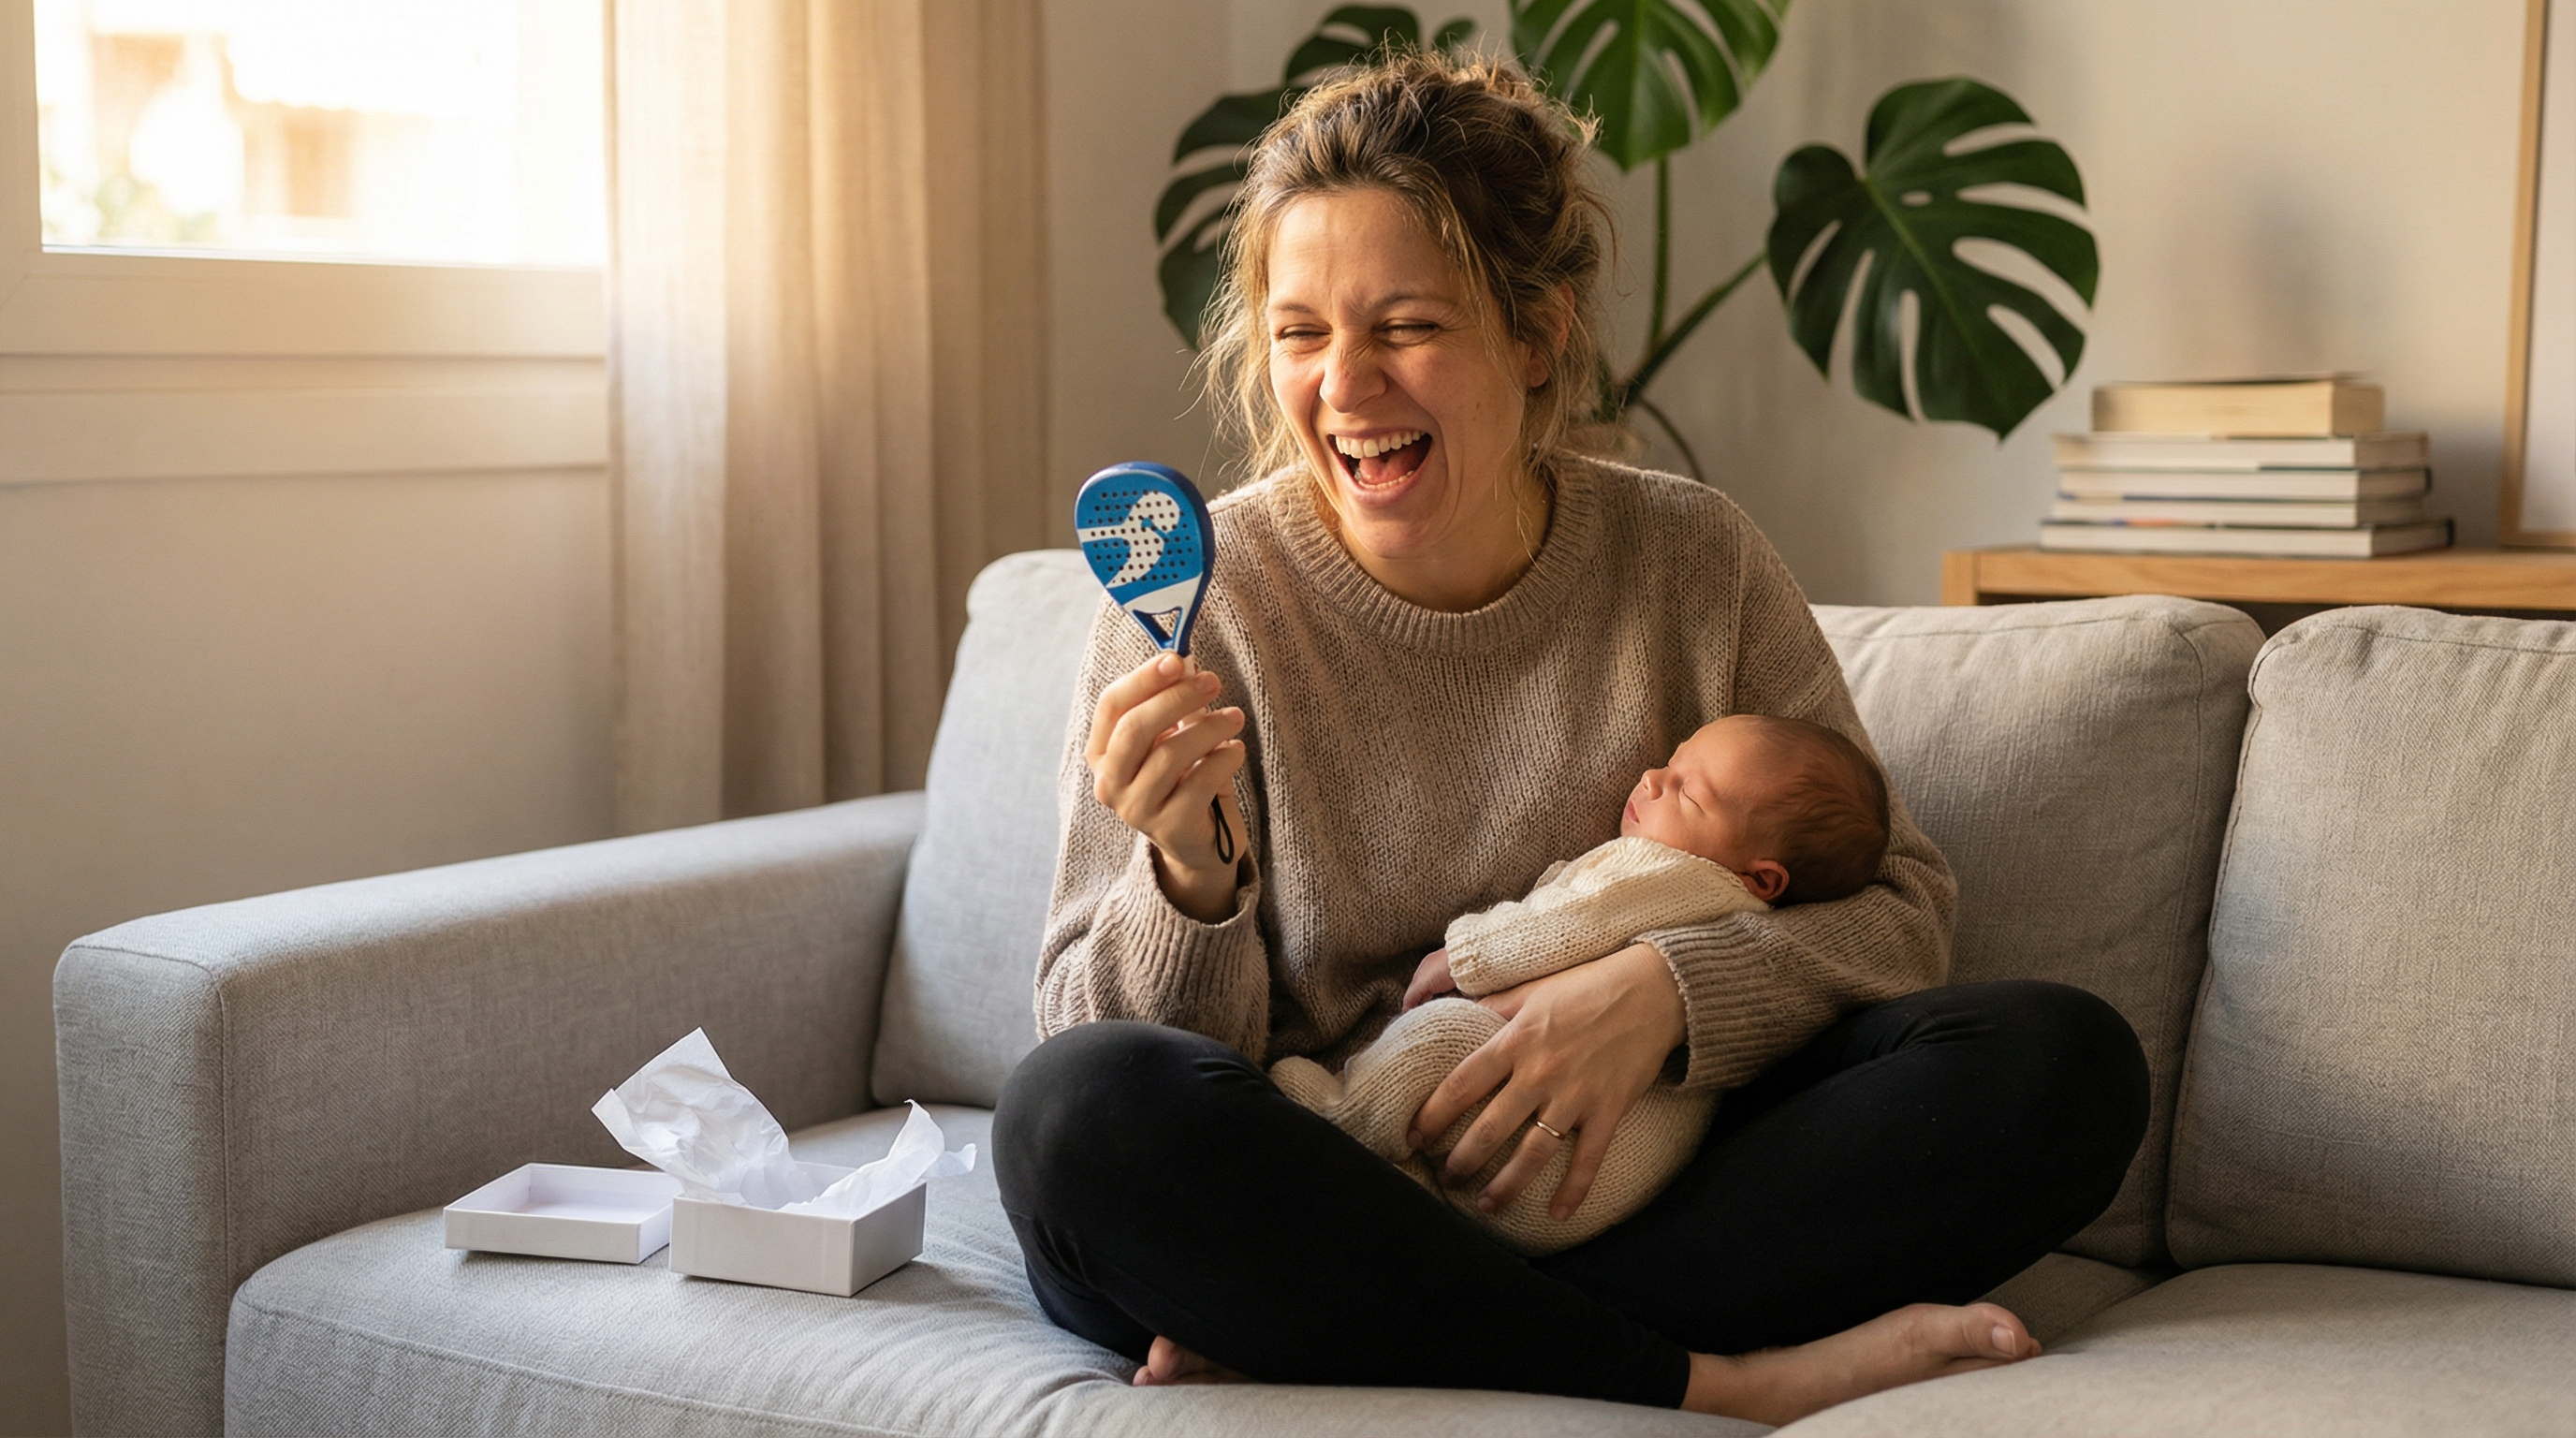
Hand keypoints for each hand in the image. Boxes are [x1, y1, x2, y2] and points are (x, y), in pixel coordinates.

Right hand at [1085, 653, 1248, 922]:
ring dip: (1209, 727)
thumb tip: (1186, 661)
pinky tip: (1235, 750)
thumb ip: (1172, 704)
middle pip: (1136, 728)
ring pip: (1170, 754)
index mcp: (1102, 753)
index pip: (1112, 706)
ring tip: (1235, 717)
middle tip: (1213, 681)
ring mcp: (1136, 810)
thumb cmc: (1184, 778)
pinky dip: (1223, 758)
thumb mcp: (1173, 737)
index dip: (1144, 678)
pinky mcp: (1170, 829)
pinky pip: (1200, 781)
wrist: (1200, 841)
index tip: (1177, 658)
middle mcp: (1110, 783)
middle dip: (1176, 698)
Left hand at [1407, 942, 1684, 1220]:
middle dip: (1462, 1160)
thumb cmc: (1587, 985)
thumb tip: (1450, 1009)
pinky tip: (1557, 1214)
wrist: (1653, 991)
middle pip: (1489, 1128)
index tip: (1415, 1136)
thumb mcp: (1532, 990)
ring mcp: (1576, 1096)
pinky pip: (1588, 1159)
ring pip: (1532, 1153)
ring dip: (1507, 1184)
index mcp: (1516, 1040)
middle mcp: (1540, 1073)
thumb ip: (1492, 1007)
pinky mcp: (1608, 1110)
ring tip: (1486, 1205)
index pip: (1462, 1084)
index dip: (1433, 1114)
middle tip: (1446, 1178)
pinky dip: (1574, 1190)